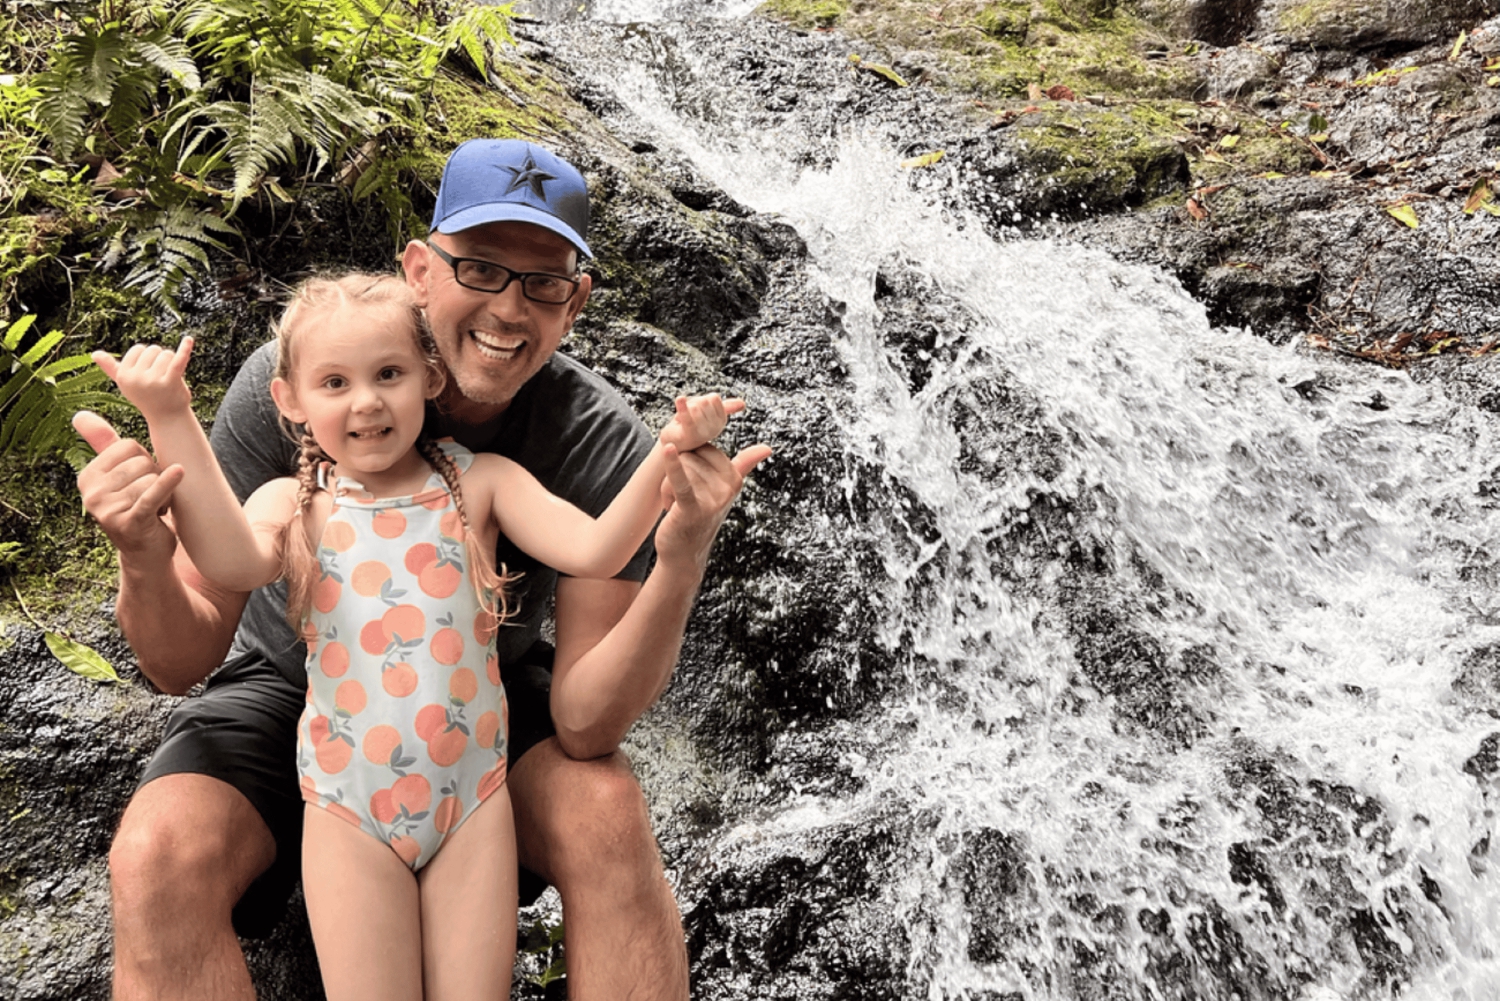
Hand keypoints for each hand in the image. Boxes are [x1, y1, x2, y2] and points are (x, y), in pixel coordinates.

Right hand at [72, 411, 184, 558]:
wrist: (147, 553)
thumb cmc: (136, 508)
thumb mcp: (118, 476)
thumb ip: (102, 445)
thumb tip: (79, 414)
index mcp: (88, 477)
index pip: (129, 446)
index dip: (145, 461)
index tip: (140, 482)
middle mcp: (92, 493)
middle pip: (142, 462)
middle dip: (155, 478)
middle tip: (150, 500)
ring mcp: (108, 509)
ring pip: (152, 478)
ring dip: (164, 494)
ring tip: (155, 510)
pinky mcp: (130, 522)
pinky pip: (152, 494)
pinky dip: (167, 484)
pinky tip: (179, 473)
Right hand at [94, 336, 194, 422]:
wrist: (168, 418)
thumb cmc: (146, 397)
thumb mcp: (126, 383)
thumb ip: (111, 368)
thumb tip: (94, 354)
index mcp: (124, 375)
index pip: (138, 349)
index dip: (147, 358)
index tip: (148, 372)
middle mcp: (136, 378)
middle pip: (153, 350)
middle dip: (160, 359)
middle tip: (161, 377)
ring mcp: (154, 381)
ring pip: (167, 354)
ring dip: (172, 362)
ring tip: (170, 378)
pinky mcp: (171, 382)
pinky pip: (178, 360)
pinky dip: (185, 349)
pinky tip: (189, 340)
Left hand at [654, 440, 772, 574]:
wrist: (683, 554)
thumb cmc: (698, 518)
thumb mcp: (724, 490)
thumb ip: (744, 466)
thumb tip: (767, 448)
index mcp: (734, 479)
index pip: (704, 448)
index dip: (691, 462)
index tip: (693, 485)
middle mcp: (727, 488)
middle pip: (690, 456)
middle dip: (678, 474)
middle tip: (681, 499)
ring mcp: (712, 499)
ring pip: (680, 467)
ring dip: (667, 486)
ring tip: (674, 505)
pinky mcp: (693, 508)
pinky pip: (681, 480)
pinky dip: (672, 465)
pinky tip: (668, 450)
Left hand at [658, 394, 744, 453]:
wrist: (672, 443)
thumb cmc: (690, 427)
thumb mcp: (709, 414)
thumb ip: (726, 408)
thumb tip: (742, 404)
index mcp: (720, 421)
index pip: (713, 398)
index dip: (702, 400)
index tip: (698, 412)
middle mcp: (715, 429)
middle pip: (703, 402)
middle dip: (692, 404)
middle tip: (687, 416)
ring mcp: (703, 434)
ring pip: (695, 407)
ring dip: (683, 409)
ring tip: (681, 421)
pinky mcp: (688, 436)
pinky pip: (688, 418)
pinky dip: (682, 407)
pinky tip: (680, 400)